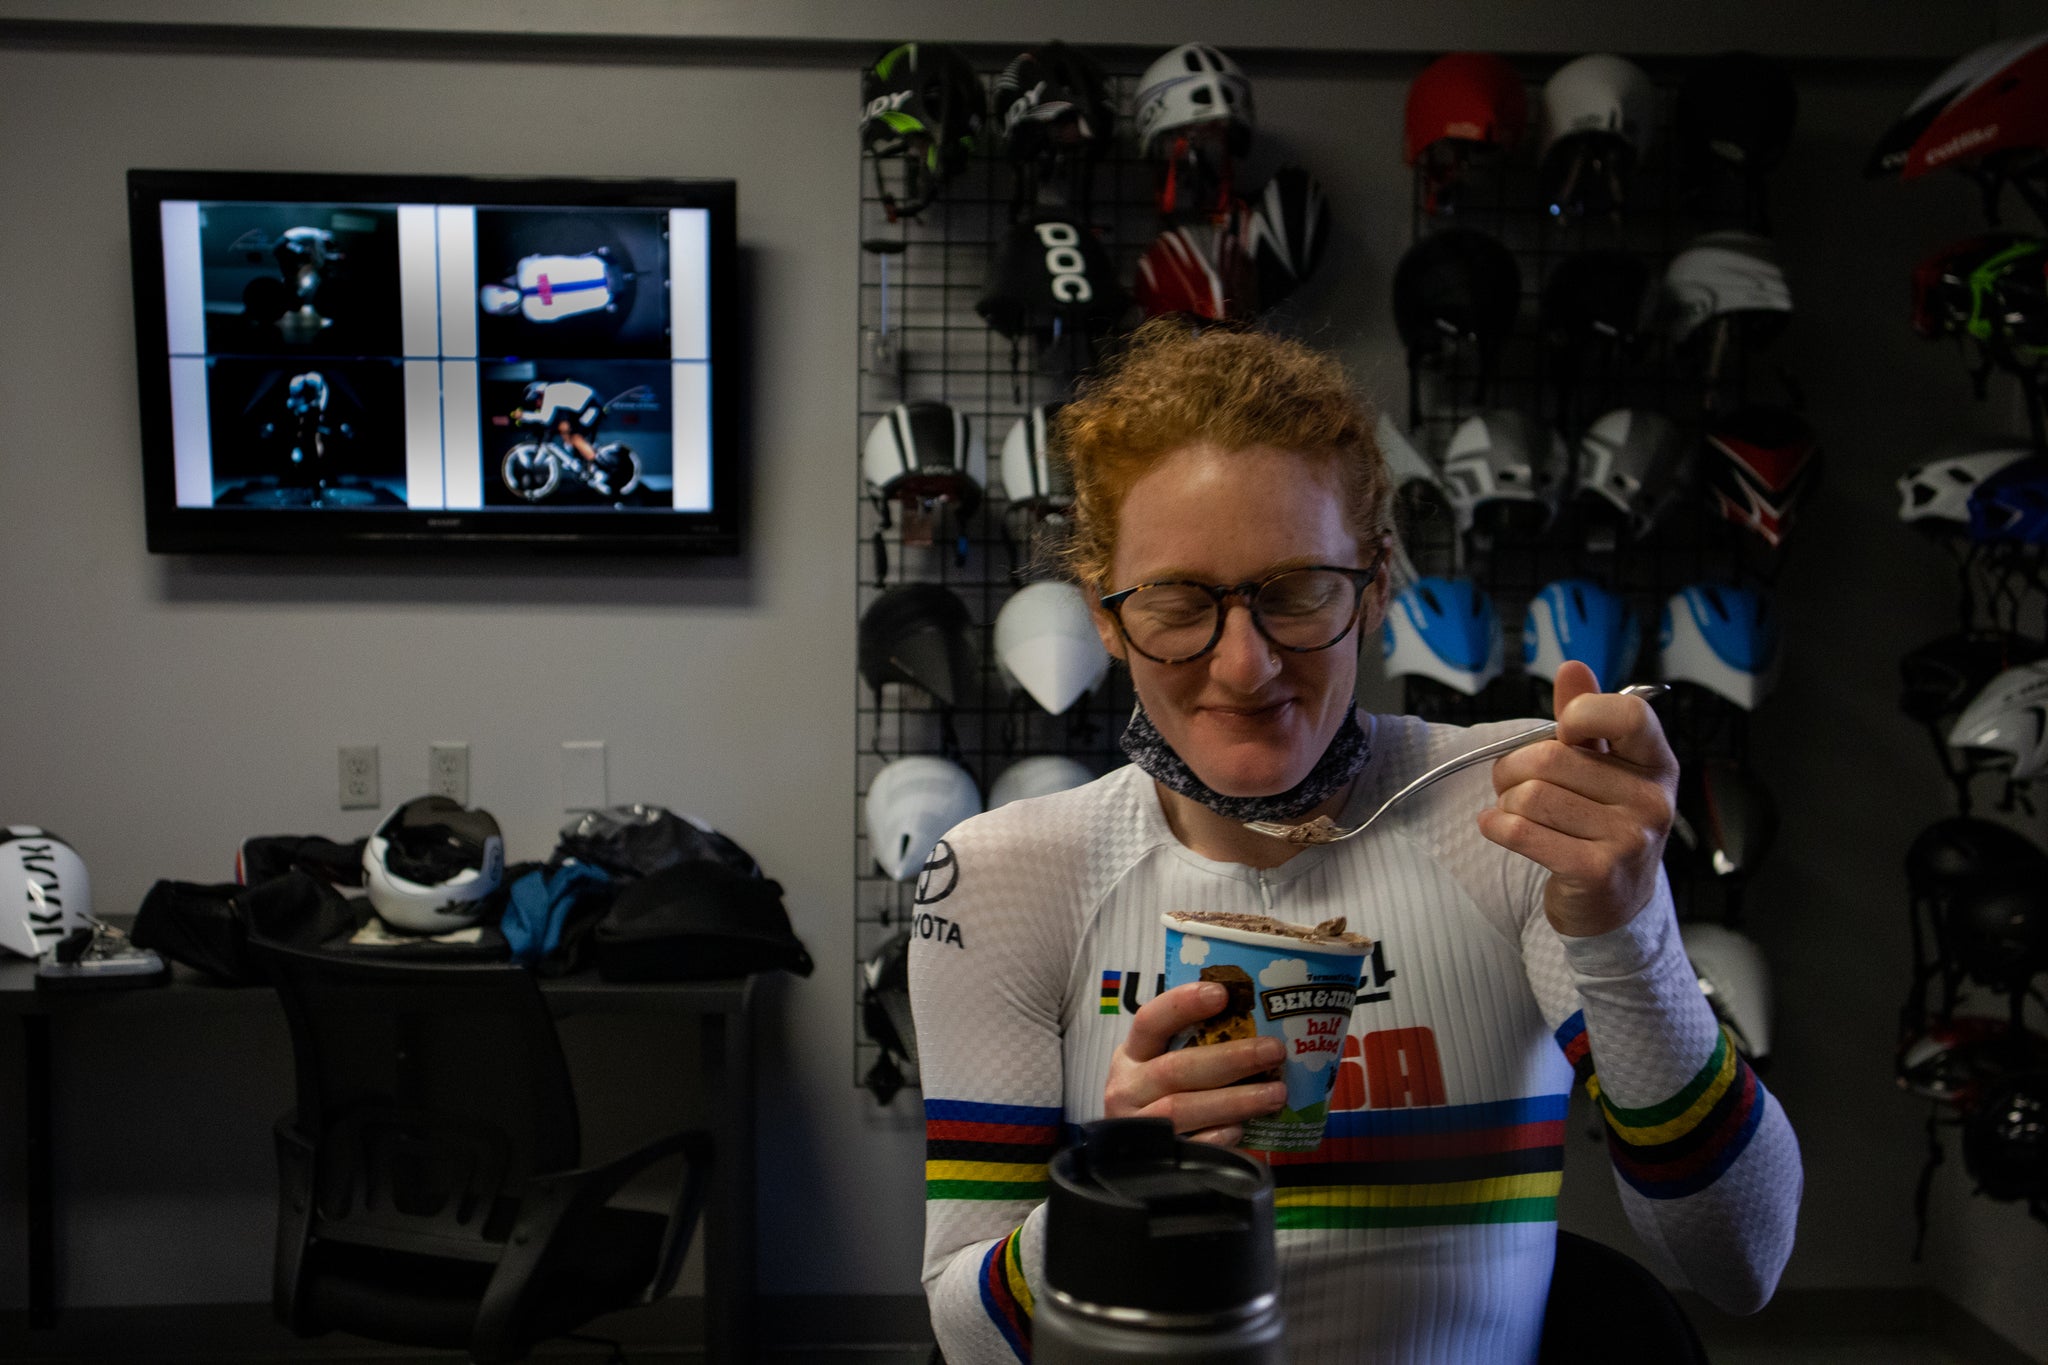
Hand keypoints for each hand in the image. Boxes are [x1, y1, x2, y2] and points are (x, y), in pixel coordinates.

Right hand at [1103, 981, 1287, 1147]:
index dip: (1182, 1005)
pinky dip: (1217, 1136)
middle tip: (1274, 1051)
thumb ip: (1195, 1047)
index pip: (1150, 1021)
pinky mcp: (1152, 1161)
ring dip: (1234, 1100)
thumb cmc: (1161, 1098)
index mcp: (1132, 1055)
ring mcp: (1137, 1126)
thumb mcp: (1162, 1065)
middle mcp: (1127, 1088)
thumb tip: (1261, 1022)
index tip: (1222, 994)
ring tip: (1276, 1093)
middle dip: (1230, 1059)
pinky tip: (1242, 1129)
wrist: (1131, 1158)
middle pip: (1176, 1069)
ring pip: (1181, 1108)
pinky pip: (1188, 1147)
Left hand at [1476, 660, 1679, 938]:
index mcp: (1657, 763)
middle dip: (1514, 766)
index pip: (1628, 713)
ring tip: (1510, 809)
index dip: (1581, 714)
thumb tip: (1573, 667)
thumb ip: (1587, 717)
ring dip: (1505, 800)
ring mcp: (1630, 838)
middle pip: (1554, 756)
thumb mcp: (1604, 767)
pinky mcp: (1599, 871)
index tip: (1563, 732)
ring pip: (1532, 795)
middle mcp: (1653, 799)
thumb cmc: (1602, 824)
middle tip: (1509, 781)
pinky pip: (1523, 831)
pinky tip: (1497, 827)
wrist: (1613, 903)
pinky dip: (1497, 826)